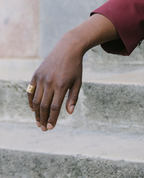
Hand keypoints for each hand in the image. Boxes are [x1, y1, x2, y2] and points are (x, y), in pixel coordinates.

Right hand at [27, 13, 117, 130]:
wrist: (68, 48)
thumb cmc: (75, 67)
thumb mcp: (78, 81)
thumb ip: (73, 97)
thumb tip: (69, 113)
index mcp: (62, 85)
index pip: (55, 107)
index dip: (52, 119)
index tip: (50, 127)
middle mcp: (50, 82)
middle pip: (43, 106)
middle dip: (43, 119)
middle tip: (43, 128)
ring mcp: (42, 78)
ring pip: (35, 101)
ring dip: (36, 113)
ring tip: (39, 121)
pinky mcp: (36, 74)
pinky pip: (30, 91)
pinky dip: (30, 101)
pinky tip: (33, 109)